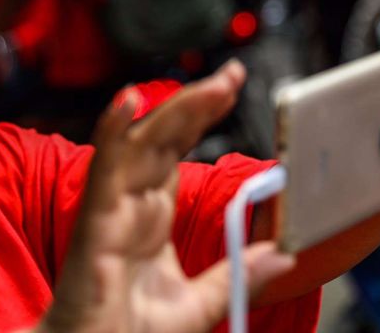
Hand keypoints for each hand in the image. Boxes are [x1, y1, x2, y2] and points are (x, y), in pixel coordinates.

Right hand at [37, 62, 295, 332]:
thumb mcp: (199, 305)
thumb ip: (236, 275)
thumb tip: (282, 253)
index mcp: (150, 218)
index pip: (177, 151)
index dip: (202, 117)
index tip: (231, 87)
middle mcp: (131, 205)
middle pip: (165, 138)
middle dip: (198, 103)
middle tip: (232, 74)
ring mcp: (112, 209)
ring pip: (143, 144)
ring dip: (176, 110)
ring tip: (214, 86)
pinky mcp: (96, 223)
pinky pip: (105, 171)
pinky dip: (113, 133)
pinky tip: (128, 101)